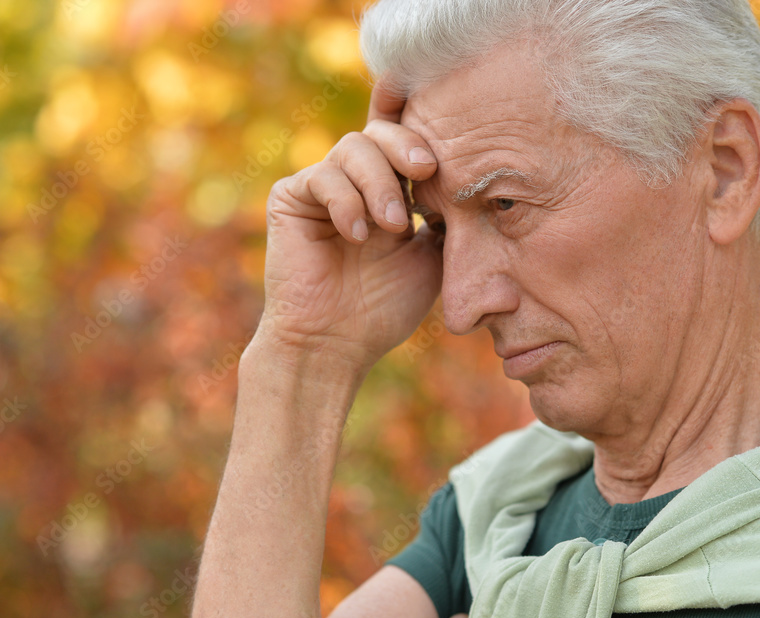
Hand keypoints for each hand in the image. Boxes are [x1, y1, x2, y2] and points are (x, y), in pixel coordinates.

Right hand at [254, 80, 442, 370]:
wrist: (335, 344)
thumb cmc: (383, 308)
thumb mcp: (432, 256)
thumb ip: (445, 215)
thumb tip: (469, 180)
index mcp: (389, 190)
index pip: (405, 142)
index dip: (421, 131)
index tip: (446, 147)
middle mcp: (354, 182)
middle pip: (380, 132)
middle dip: (407, 146)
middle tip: (427, 171)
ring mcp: (322, 187)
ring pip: (353, 147)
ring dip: (379, 183)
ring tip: (392, 226)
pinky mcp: (290, 198)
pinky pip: (321, 176)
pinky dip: (345, 201)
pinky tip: (356, 236)